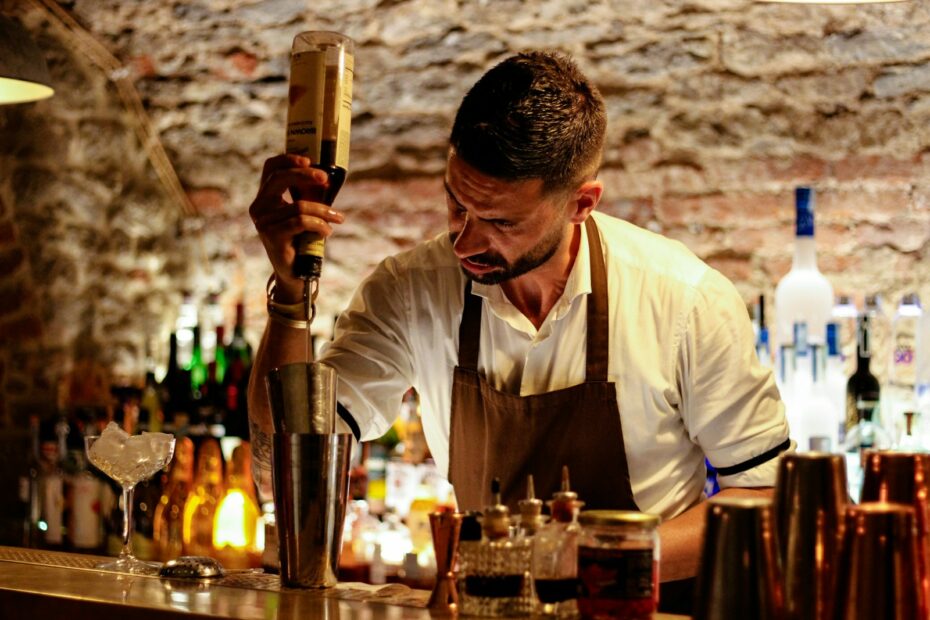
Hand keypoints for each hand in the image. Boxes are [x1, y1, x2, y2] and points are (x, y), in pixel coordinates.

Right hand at [249, 154, 345, 301]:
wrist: (294, 273)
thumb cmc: (300, 240)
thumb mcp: (301, 213)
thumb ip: (306, 196)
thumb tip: (326, 179)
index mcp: (265, 197)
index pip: (270, 168)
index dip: (288, 159)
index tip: (309, 160)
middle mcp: (259, 207)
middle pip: (280, 178)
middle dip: (306, 175)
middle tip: (326, 180)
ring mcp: (263, 222)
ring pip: (298, 206)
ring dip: (323, 211)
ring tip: (337, 218)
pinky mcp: (272, 236)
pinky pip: (301, 222)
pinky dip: (320, 225)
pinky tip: (327, 232)